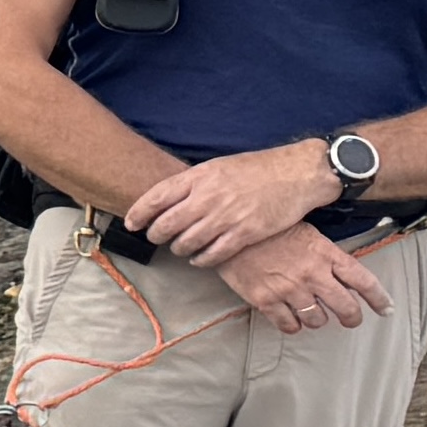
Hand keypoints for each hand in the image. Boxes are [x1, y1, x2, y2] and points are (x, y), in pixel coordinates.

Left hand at [125, 140, 334, 266]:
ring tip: (180, 249)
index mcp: (200, 176)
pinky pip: (212, 255)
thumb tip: (168, 199)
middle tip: (155, 239)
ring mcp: (226, 217)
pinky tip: (199, 259)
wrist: (296, 174)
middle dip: (155, 235)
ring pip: (187, 243)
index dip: (139, 213)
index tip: (131, 223)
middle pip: (167, 224)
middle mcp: (208, 197)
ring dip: (179, 249)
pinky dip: (201, 260)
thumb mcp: (219, 166)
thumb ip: (194, 183)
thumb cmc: (256, 169)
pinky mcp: (244, 234)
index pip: (157, 197)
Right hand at [217, 226, 391, 332]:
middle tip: (350, 319)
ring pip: (317, 320)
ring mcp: (289, 289)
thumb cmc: (268, 227)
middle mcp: (312, 274)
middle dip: (352, 317)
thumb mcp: (304, 230)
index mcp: (324, 253)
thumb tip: (340, 270)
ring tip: (313, 313)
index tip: (386, 309)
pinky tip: (291, 319)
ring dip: (318, 319)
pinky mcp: (266, 300)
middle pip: (346, 307)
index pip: (362, 280)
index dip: (378, 298)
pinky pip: (288, 325)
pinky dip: (293, 326)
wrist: (229, 229)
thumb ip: (323, 252)